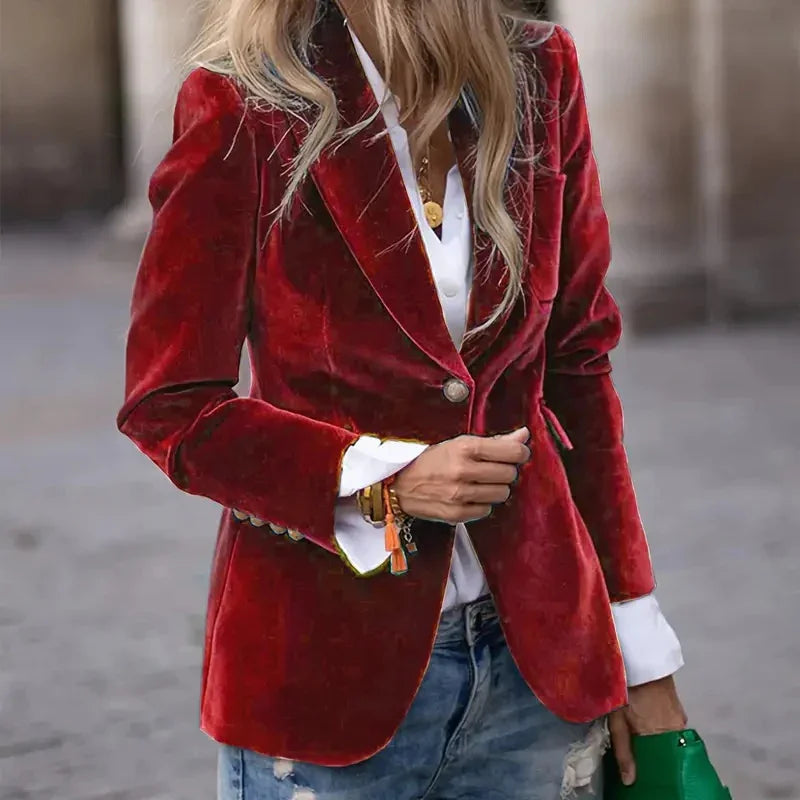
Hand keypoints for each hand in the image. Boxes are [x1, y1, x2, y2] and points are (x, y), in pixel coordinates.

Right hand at [392, 427, 530, 523]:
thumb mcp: (458, 443)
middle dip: (506, 470)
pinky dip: (482, 503)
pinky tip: (471, 496)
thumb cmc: (429, 460)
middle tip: (494, 468)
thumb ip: (494, 441)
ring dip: (496, 488)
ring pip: (502, 493)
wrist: (398, 484)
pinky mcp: (457, 514)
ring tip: (482, 483)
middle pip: (510, 474)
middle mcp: (463, 471)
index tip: (517, 454)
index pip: (512, 452)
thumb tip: (524, 435)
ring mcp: (460, 494)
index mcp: (465, 448)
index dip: (520, 453)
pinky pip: (487, 510)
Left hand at [609, 675, 687, 785]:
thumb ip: (624, 750)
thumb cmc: (626, 690)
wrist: (639, 657)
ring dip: (658, 740)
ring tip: (643, 742)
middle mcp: (677, 729)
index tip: (644, 774)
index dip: (652, 769)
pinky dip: (662, 729)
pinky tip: (650, 727)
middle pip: (668, 750)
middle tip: (641, 757)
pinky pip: (672, 725)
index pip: (662, 763)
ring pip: (670, 737)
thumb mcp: (618, 721)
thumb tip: (629, 781)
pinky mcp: (678, 706)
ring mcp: (680, 717)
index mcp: (663, 736)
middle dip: (655, 755)